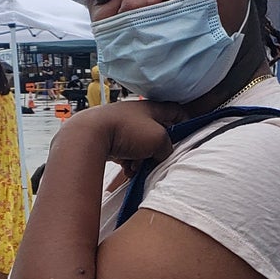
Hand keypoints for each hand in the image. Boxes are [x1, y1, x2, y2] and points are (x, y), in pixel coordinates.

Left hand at [59, 98, 184, 175]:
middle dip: (158, 150)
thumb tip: (162, 155)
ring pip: (141, 147)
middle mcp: (136, 115)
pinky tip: (126, 170)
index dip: (185, 121)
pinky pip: (126, 154)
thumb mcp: (158, 139)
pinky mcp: (110, 139)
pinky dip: (128, 163)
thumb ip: (167, 147)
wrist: (90, 136)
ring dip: (142, 160)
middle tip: (158, 159)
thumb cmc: (125, 131)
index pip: (174, 111)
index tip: (189, 133)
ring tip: (137, 167)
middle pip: (156, 134)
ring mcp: (122, 127)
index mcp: (151, 108)